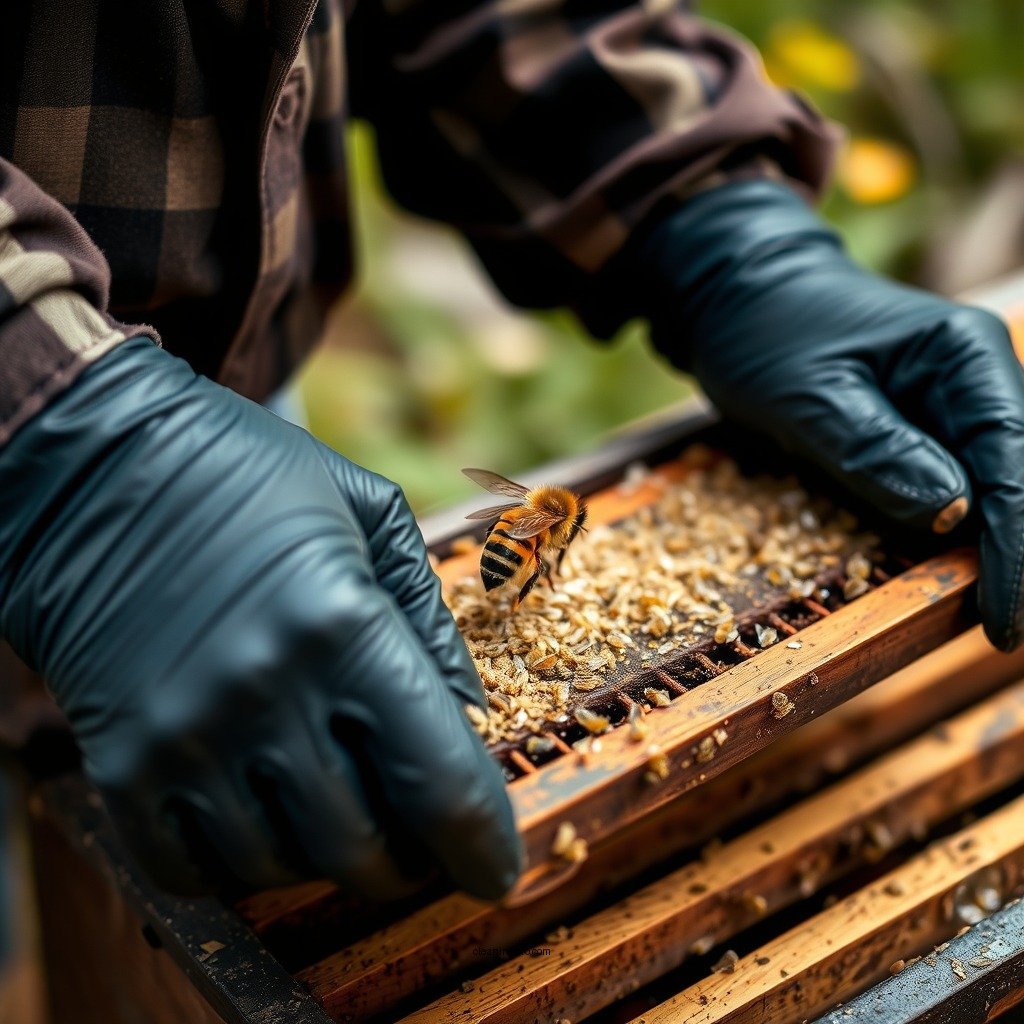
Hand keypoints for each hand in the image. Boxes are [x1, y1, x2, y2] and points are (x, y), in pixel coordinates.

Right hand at [0, 339, 519, 897]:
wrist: (102, 469)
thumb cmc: (255, 480)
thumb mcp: (370, 515)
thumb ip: (431, 622)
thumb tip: (470, 721)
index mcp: (344, 625)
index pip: (438, 783)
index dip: (481, 847)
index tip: (495, 871)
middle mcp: (264, 692)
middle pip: (365, 849)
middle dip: (409, 860)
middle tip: (416, 836)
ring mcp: (185, 736)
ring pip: (282, 867)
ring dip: (325, 858)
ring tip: (336, 808)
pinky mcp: (120, 763)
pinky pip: (192, 869)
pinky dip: (241, 863)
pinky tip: (262, 815)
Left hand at [635, 181, 1023, 650]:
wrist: (738, 298)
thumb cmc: (764, 334)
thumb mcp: (808, 396)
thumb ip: (877, 451)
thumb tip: (954, 515)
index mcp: (963, 357)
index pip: (1014, 465)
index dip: (1015, 550)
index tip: (1004, 620)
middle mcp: (976, 380)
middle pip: (1021, 480)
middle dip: (1015, 554)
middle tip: (1002, 630)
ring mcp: (955, 405)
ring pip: (999, 488)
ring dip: (996, 550)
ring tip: (992, 613)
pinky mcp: (928, 429)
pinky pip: (960, 486)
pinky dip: (961, 532)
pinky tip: (959, 573)